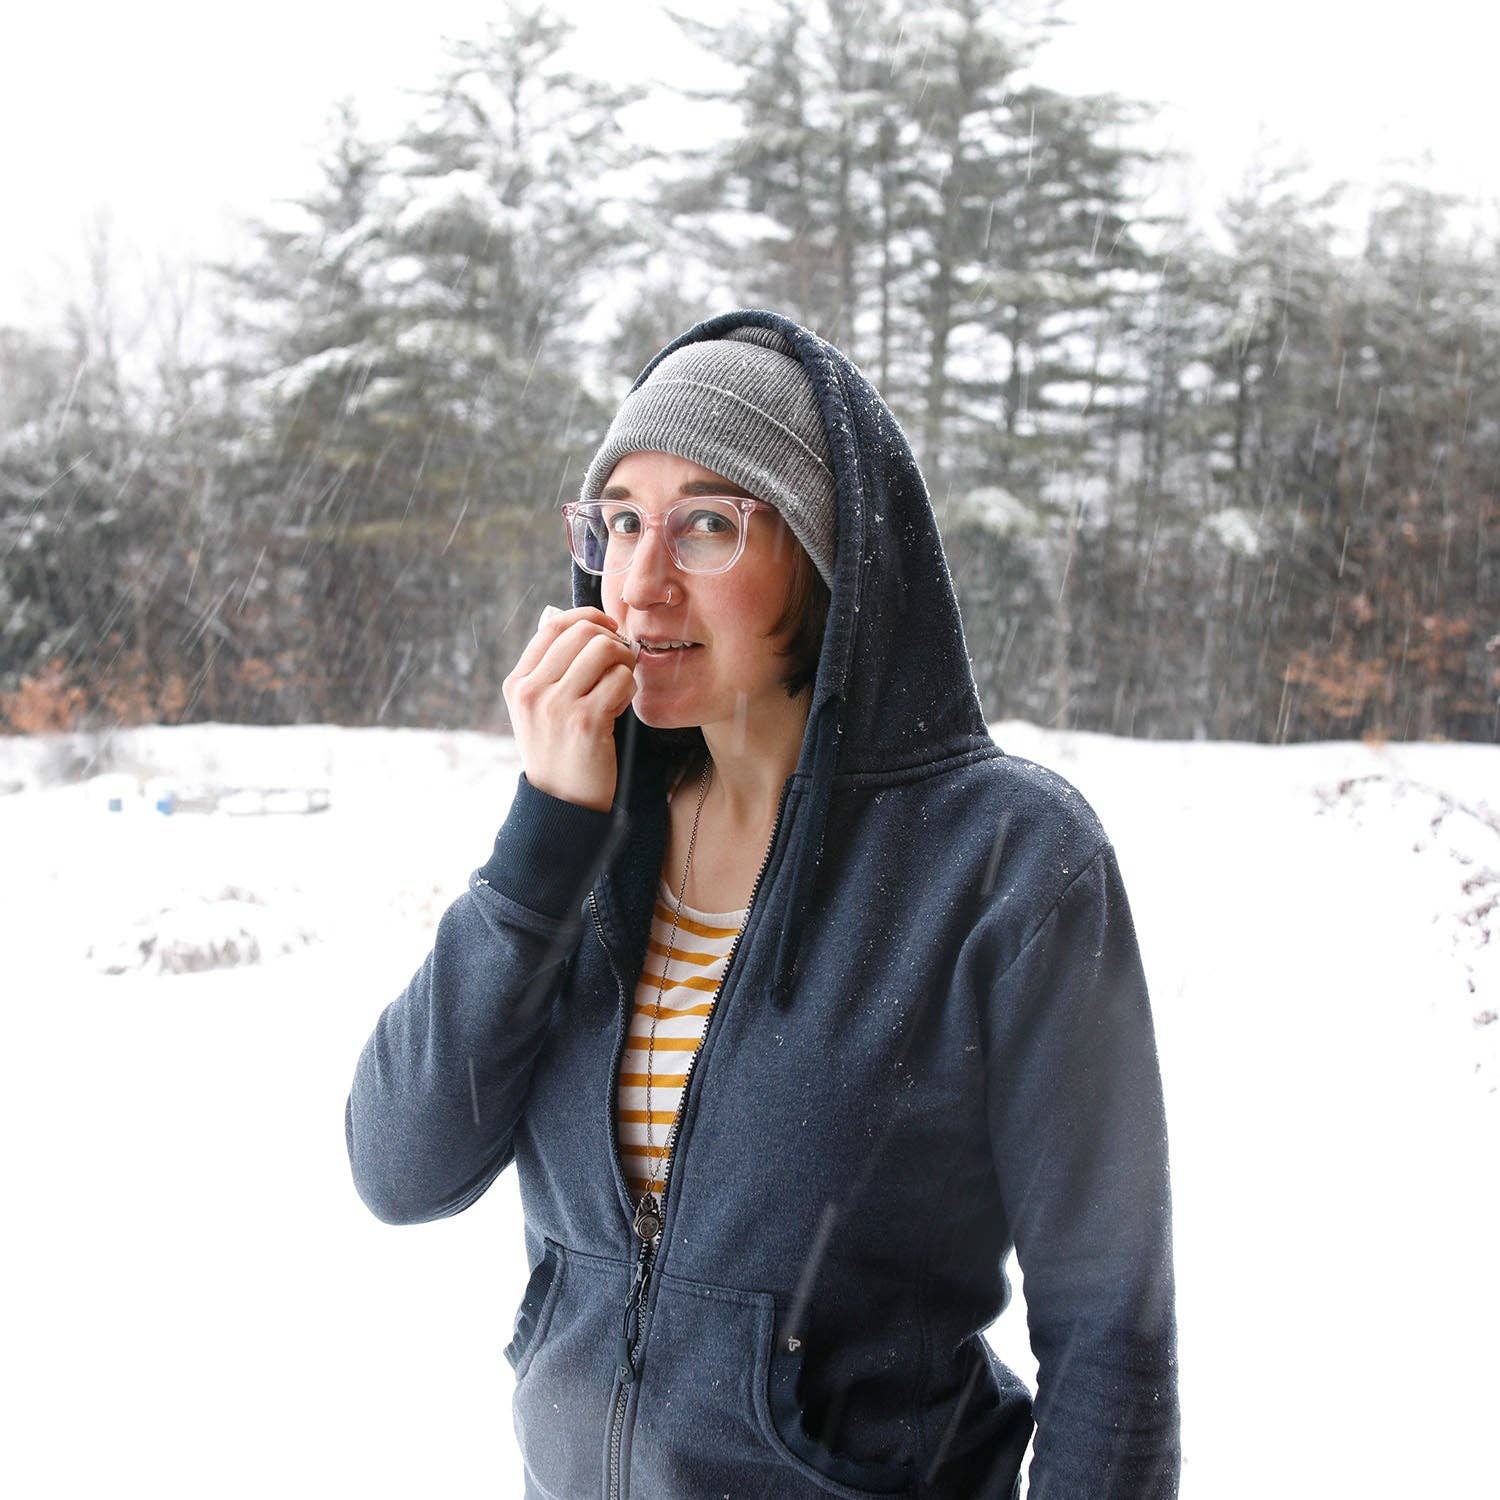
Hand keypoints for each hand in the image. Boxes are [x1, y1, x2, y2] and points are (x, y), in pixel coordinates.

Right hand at [502, 606, 639, 811]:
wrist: (561, 803)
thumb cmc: (558, 751)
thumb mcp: (538, 710)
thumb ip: (551, 670)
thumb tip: (583, 624)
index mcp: (518, 682)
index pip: (553, 625)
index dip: (587, 617)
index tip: (607, 629)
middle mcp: (532, 691)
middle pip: (582, 632)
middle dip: (611, 640)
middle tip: (620, 662)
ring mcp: (557, 706)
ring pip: (604, 650)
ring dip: (623, 663)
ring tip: (619, 687)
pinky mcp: (586, 722)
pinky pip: (620, 680)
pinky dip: (628, 689)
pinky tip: (619, 709)